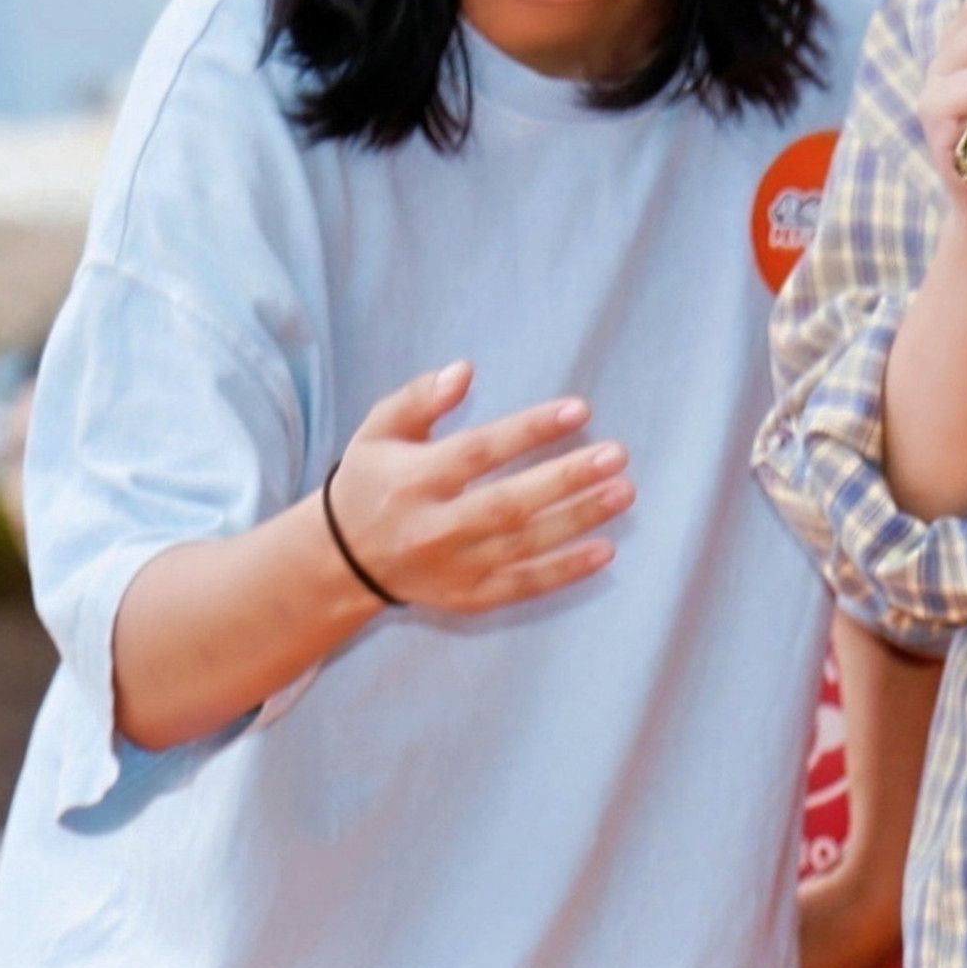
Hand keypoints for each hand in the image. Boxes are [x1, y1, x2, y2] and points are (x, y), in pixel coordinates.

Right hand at [320, 364, 630, 613]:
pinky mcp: (468, 597)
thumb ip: (419, 398)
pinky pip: (523, 586)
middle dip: (566, 480)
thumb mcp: (379, 431)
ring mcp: (453, 568)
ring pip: (524, 546)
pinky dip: (565, 572)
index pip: (479, 453)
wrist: (343, 561)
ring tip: (623, 493)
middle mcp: (434, 528)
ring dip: (578, 521)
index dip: (530, 431)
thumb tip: (464, 370)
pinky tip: (606, 552)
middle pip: (509, 504)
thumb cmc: (372, 481)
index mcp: (413, 480)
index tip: (579, 411)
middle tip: (617, 456)